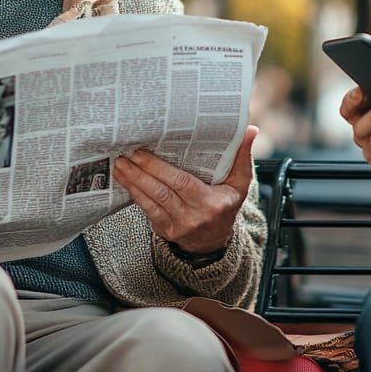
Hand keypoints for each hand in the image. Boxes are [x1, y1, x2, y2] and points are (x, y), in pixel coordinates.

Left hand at [113, 125, 257, 254]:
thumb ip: (242, 156)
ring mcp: (176, 225)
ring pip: (150, 201)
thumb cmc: (226, 206)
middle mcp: (193, 216)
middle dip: (141, 172)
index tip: (142, 154)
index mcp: (212, 203)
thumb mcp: (240, 184)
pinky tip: (124, 179)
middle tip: (126, 154)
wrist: (214, 242)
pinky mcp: (163, 229)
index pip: (182, 184)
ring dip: (132, 182)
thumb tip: (250, 129)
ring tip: (120, 164)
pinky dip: (133, 193)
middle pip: (162, 191)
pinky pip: (146, 210)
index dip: (159, 170)